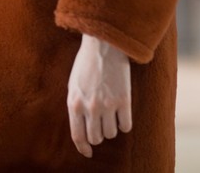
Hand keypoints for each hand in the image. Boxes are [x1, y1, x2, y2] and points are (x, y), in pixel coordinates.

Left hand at [67, 34, 132, 157]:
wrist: (103, 46)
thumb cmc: (86, 65)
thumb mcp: (73, 85)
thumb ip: (76, 106)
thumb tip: (81, 127)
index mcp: (74, 103)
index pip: (77, 135)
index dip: (83, 148)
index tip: (88, 153)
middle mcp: (90, 107)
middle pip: (96, 138)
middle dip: (98, 135)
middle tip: (100, 126)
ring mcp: (107, 105)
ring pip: (111, 134)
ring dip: (111, 128)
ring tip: (110, 115)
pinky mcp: (124, 100)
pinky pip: (126, 126)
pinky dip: (124, 124)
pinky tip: (122, 115)